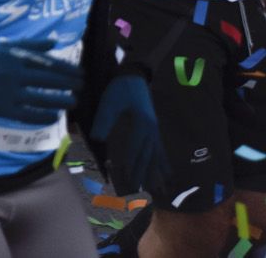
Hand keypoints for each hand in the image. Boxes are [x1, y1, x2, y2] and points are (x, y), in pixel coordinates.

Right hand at [0, 39, 81, 124]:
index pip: (48, 63)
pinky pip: (28, 116)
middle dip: (68, 84)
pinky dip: (42, 117)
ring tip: (73, 102)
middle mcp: (15, 75)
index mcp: (18, 58)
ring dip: (59, 101)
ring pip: (40, 99)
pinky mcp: (5, 110)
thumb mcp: (9, 47)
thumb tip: (54, 42)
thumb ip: (32, 45)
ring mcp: (10, 94)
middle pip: (47, 80)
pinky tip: (54, 116)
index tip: (80, 73)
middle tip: (81, 86)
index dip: (66, 69)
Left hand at [89, 73, 169, 196]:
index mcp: (141, 123)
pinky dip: (163, 161)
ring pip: (156, 154)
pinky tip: (168, 172)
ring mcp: (155, 129)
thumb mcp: (110, 101)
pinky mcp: (154, 128)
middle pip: (147, 155)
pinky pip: (160, 148)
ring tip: (159, 188)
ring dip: (156, 171)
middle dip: (144, 174)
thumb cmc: (121, 88)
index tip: (130, 181)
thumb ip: (104, 119)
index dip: (132, 165)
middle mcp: (151, 129)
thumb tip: (97, 138)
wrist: (135, 74)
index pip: (135, 149)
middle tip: (140, 191)